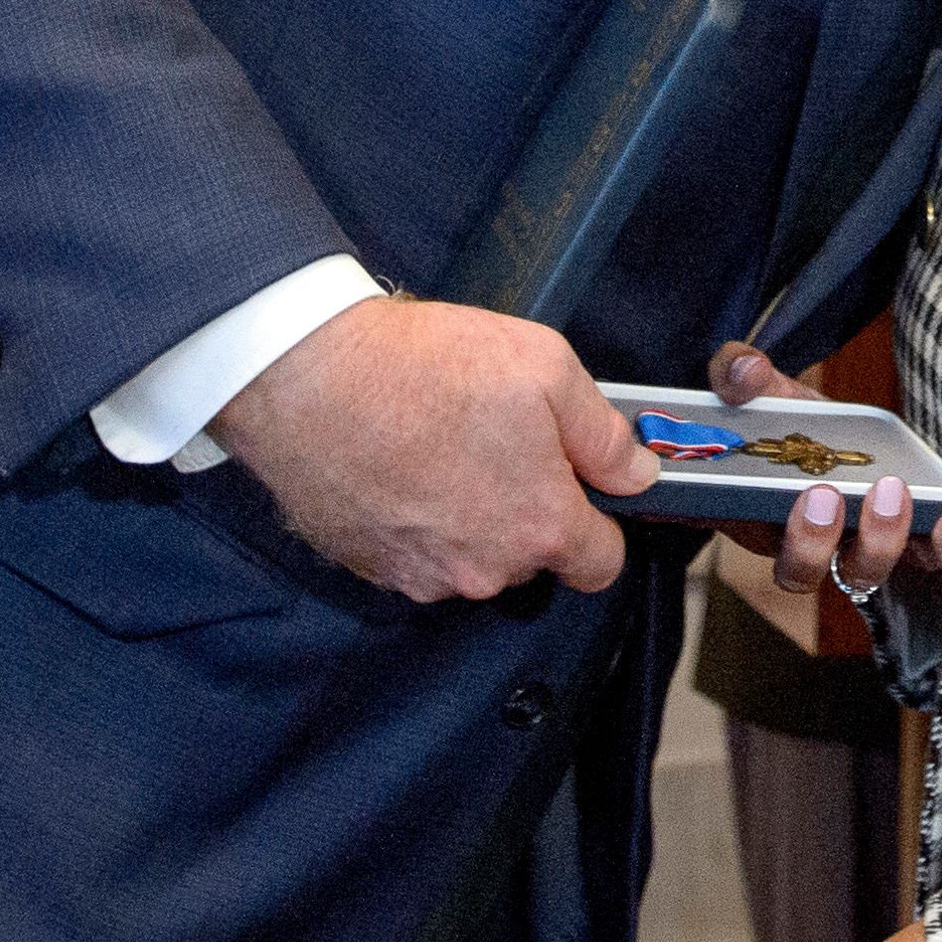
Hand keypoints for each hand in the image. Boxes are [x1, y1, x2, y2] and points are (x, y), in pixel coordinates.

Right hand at [208, 296, 651, 601]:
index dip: (600, 524)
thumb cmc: (422, 368)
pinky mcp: (368, 565)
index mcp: (538, 527)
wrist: (305, 376)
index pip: (601, 565)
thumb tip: (635, 470)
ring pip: (470, 557)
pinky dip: (415, 519)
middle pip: (529, 556)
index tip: (584, 489)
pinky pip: (414, 552)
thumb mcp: (546, 368)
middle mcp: (482, 568)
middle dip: (526, 508)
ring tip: (441, 444)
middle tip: (500, 440)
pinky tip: (400, 463)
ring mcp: (419, 574)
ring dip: (467, 516)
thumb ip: (603, 432)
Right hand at [703, 343, 941, 592]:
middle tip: (833, 493)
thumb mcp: (760, 389)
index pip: (768, 549)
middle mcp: (811, 547)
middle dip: (823, 540)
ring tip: (894, 492)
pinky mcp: (909, 537)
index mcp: (763, 520)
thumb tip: (744, 373)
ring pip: (868, 571)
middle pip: (811, 570)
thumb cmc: (782, 418)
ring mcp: (859, 546)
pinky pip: (930, 557)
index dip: (794, 542)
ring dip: (884, 540)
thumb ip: (736, 374)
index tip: (810, 494)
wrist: (826, 426)